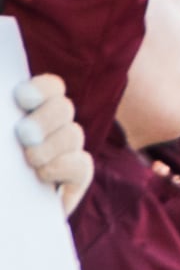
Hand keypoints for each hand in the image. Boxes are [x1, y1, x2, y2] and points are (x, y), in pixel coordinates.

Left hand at [13, 70, 91, 216]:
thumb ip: (2, 125)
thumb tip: (10, 121)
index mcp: (28, 113)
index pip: (50, 88)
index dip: (42, 89)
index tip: (22, 97)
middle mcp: (50, 129)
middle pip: (64, 108)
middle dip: (46, 119)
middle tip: (24, 135)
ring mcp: (65, 154)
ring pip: (73, 135)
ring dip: (51, 145)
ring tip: (30, 160)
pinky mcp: (74, 181)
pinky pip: (81, 165)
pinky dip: (64, 166)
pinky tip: (43, 174)